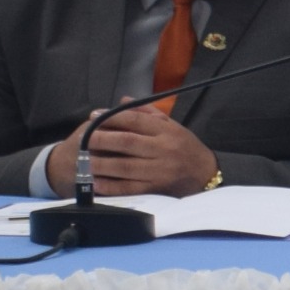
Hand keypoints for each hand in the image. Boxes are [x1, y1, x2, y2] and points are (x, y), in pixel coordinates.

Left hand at [63, 103, 217, 197]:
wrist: (206, 174)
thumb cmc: (185, 147)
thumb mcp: (172, 125)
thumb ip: (147, 112)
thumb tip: (122, 101)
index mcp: (166, 131)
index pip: (136, 120)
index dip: (112, 117)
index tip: (94, 117)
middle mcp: (163, 150)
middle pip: (127, 142)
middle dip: (102, 139)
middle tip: (83, 138)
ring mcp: (159, 171)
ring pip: (125, 166)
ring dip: (101, 163)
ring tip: (84, 160)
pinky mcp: (157, 188)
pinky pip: (130, 188)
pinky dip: (111, 186)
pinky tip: (96, 182)